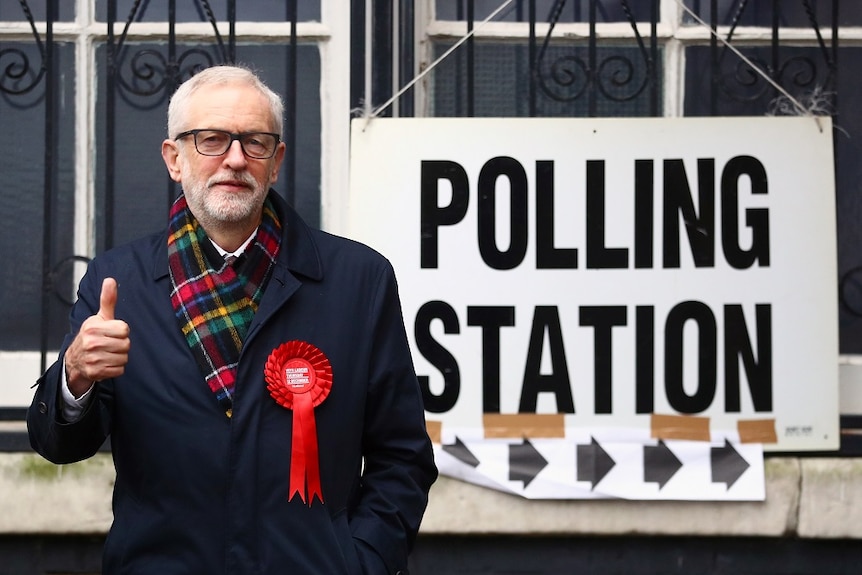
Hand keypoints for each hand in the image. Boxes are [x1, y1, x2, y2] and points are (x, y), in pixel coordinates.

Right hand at [64, 277, 130, 397]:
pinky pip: (120, 370)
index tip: (111, 332)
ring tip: (107, 353)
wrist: (75, 359)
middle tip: (110, 344)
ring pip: (124, 358)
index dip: (121, 331)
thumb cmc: (91, 335)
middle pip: (126, 345)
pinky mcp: (95, 372)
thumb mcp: (99, 317)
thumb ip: (107, 299)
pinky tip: (106, 363)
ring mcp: (92, 359)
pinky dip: (116, 368)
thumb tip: (110, 280)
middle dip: (121, 345)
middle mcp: (91, 342)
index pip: (124, 330)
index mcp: (93, 327)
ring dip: (119, 357)